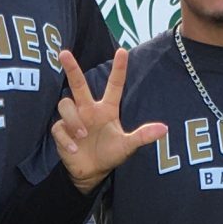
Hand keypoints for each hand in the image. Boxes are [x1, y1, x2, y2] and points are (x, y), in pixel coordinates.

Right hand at [51, 49, 165, 190]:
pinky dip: (66, 138)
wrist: (91, 172)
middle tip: (64, 53)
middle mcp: (88, 109)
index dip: (118, 69)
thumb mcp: (128, 145)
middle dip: (71, 68)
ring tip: (83, 135)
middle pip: (78, 84)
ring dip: (74, 120)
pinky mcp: (61, 131)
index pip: (114, 85)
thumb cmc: (110, 153)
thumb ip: (143, 136)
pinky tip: (74, 149)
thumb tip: (164, 129)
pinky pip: (58, 127)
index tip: (122, 51)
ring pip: (65, 105)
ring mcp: (73, 119)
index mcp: (106, 109)